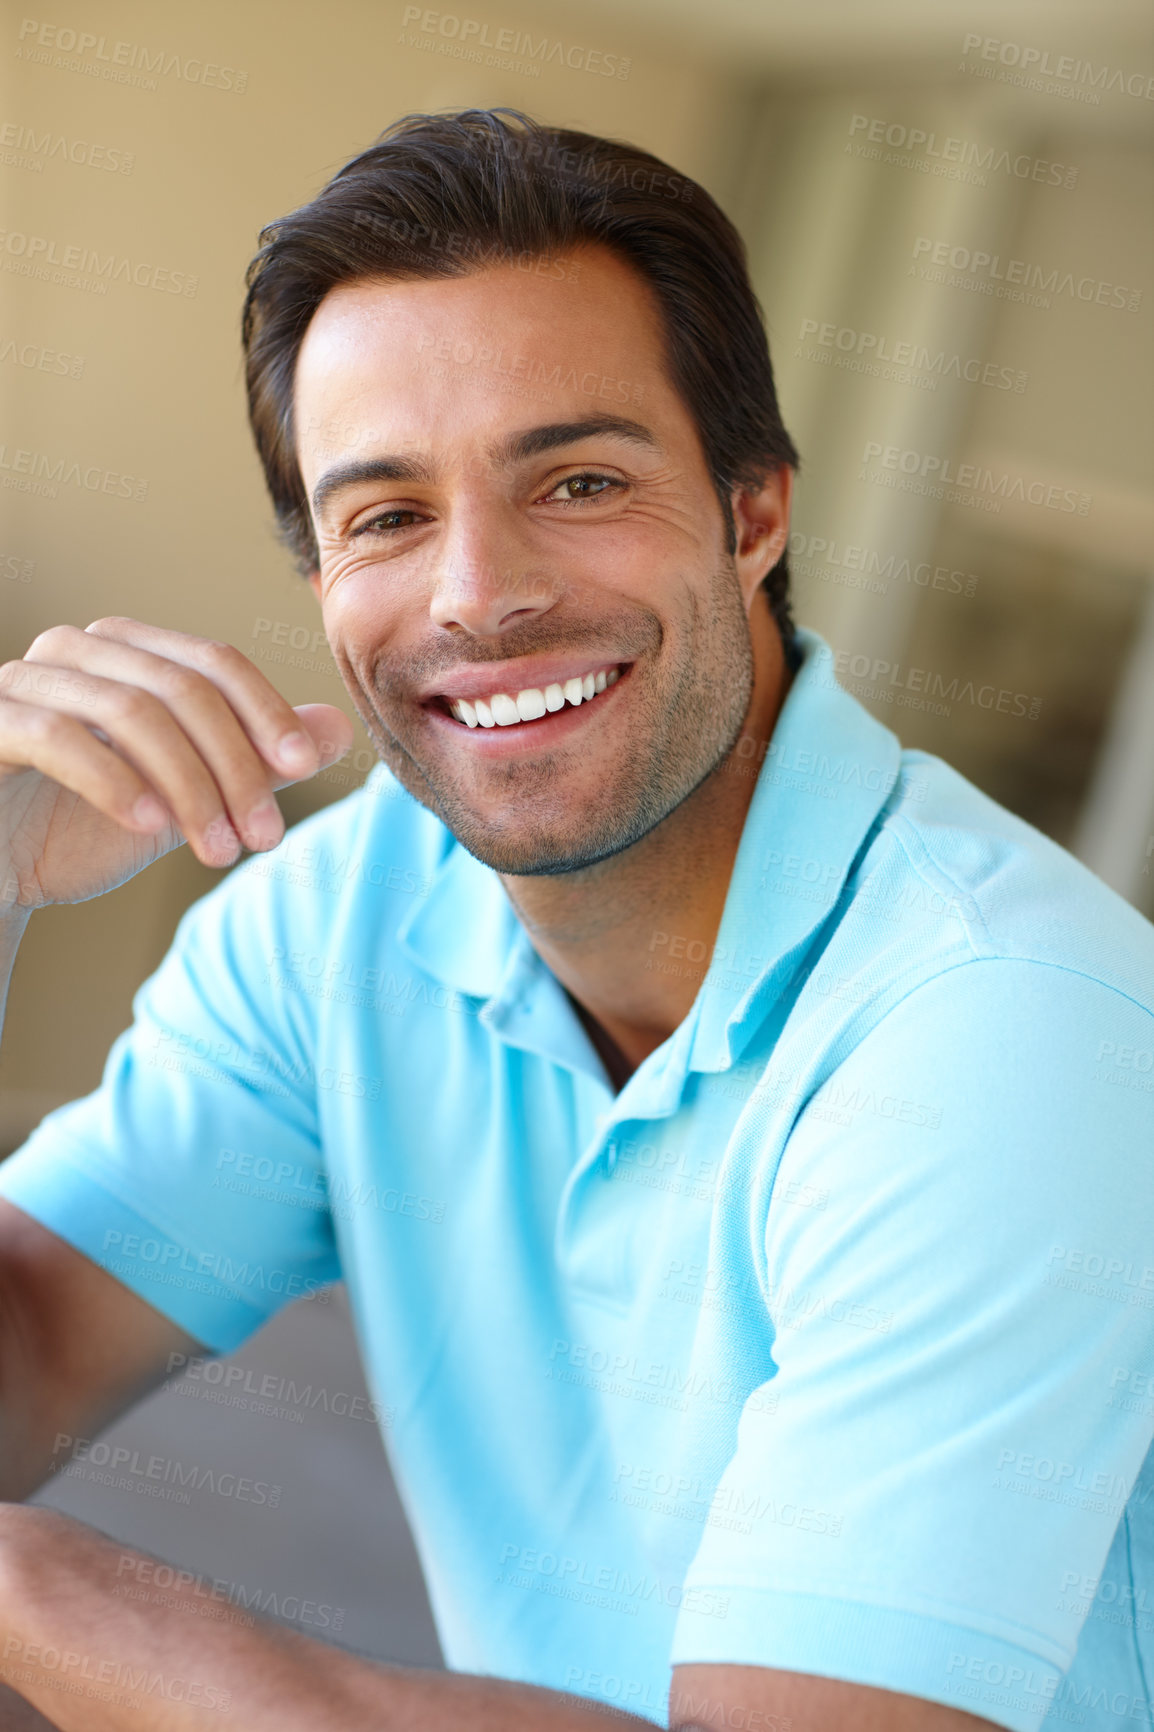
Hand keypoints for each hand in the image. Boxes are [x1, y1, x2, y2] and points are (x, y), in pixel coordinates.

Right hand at [0, 617, 354, 910]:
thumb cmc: (78, 831)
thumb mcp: (183, 800)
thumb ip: (251, 761)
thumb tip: (335, 729)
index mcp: (124, 653)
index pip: (213, 662)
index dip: (265, 711)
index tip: (305, 768)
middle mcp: (71, 651)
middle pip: (182, 687)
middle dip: (236, 766)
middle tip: (266, 838)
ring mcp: (20, 682)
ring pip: (131, 712)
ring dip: (190, 788)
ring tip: (218, 852)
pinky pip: (57, 737)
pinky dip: (115, 782)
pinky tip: (151, 829)